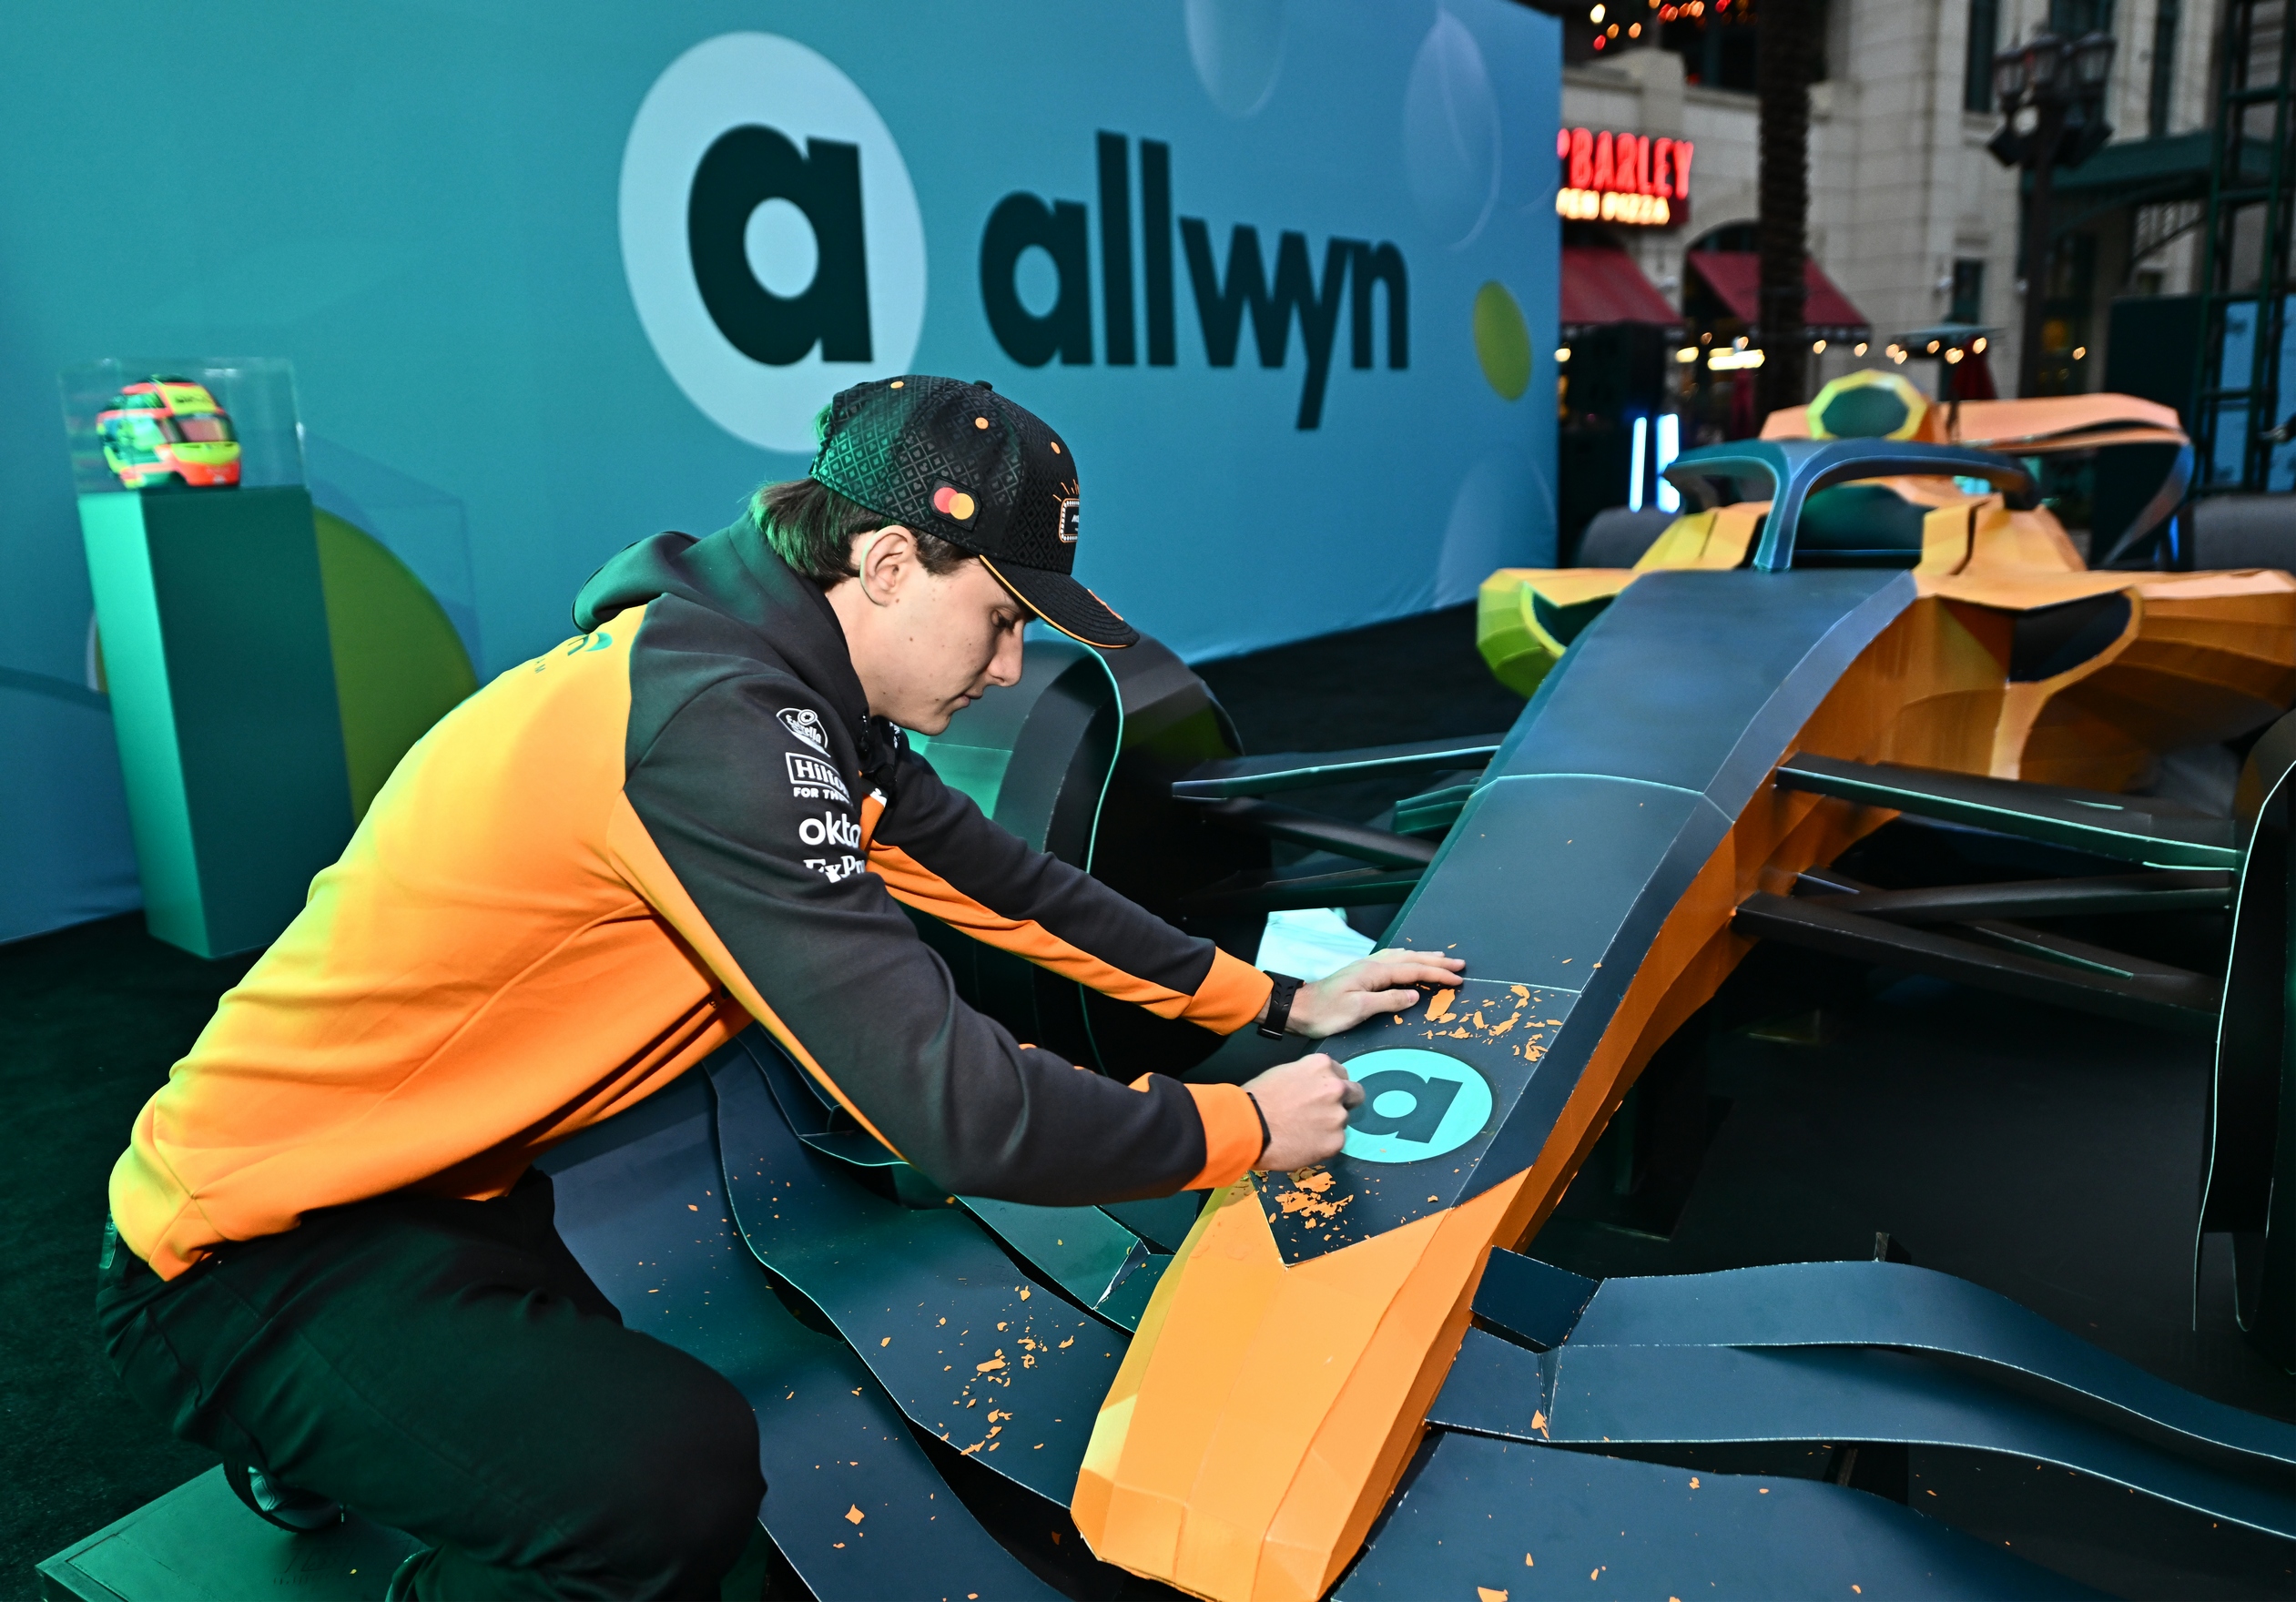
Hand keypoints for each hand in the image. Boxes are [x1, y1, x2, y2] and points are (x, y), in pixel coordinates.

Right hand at [1243, 1054, 1365, 1169]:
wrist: (1248, 1126)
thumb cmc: (1258, 1097)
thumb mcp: (1285, 1073)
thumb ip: (1308, 1079)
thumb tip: (1313, 1089)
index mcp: (1322, 1066)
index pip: (1341, 1074)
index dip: (1330, 1085)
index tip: (1319, 1094)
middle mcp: (1336, 1088)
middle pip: (1355, 1094)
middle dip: (1343, 1102)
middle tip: (1322, 1113)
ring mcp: (1338, 1116)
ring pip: (1342, 1121)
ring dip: (1329, 1126)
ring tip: (1304, 1132)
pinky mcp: (1336, 1142)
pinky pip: (1335, 1142)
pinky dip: (1323, 1144)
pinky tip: (1303, 1144)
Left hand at [1279, 949, 1466, 1038]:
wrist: (1298, 1009)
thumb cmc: (1325, 1013)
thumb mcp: (1358, 1010)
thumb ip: (1388, 1001)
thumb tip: (1415, 995)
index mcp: (1375, 972)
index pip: (1414, 971)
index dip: (1438, 974)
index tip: (1459, 979)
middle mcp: (1372, 965)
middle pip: (1412, 960)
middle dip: (1437, 962)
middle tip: (1460, 965)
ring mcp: (1366, 967)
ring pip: (1403, 958)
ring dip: (1424, 958)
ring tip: (1442, 959)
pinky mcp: (1360, 973)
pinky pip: (1392, 961)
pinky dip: (1407, 959)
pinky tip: (1408, 960)